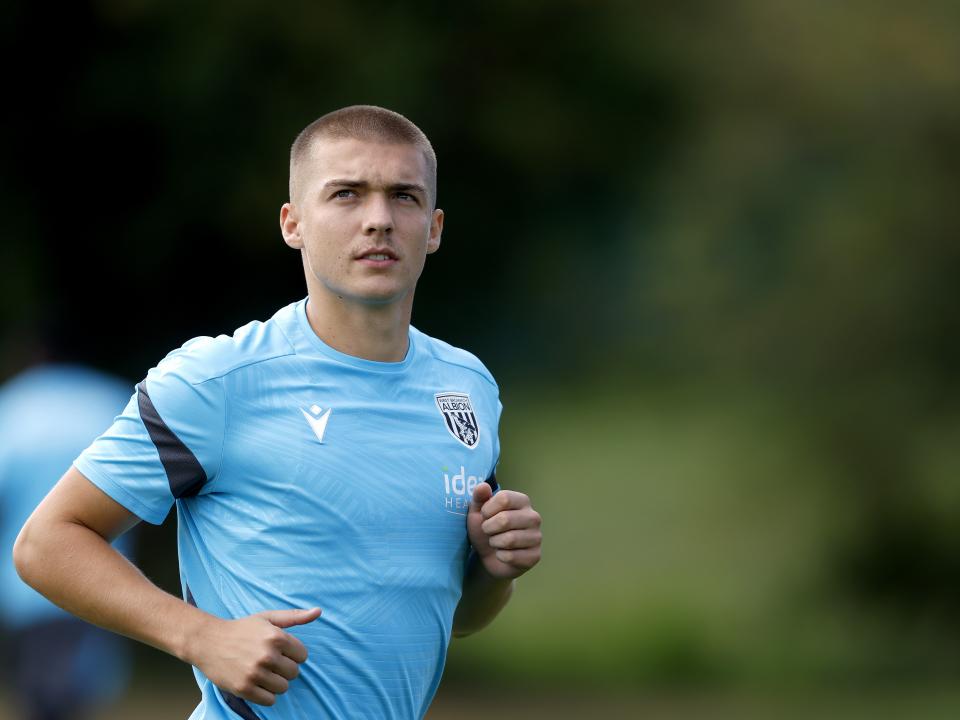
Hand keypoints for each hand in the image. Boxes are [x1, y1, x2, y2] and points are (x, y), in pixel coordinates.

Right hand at [189, 607, 320, 705]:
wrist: (208, 641)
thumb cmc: (242, 629)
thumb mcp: (268, 618)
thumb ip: (295, 616)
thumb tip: (318, 611)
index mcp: (276, 637)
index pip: (303, 655)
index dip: (293, 654)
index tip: (281, 651)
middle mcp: (267, 655)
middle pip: (294, 673)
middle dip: (285, 668)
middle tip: (270, 662)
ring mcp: (255, 673)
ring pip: (283, 688)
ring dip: (276, 683)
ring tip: (263, 672)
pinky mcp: (244, 689)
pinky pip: (270, 700)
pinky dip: (266, 694)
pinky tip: (257, 683)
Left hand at [467, 482, 541, 578]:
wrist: (490, 556)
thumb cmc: (487, 529)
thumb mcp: (478, 511)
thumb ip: (479, 496)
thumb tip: (483, 486)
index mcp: (522, 501)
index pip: (504, 498)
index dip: (488, 509)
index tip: (485, 515)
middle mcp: (533, 517)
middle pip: (505, 519)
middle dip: (488, 528)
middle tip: (489, 531)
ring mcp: (536, 537)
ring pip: (509, 540)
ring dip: (494, 543)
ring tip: (495, 542)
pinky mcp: (535, 556)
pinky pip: (511, 557)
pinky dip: (500, 556)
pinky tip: (502, 554)